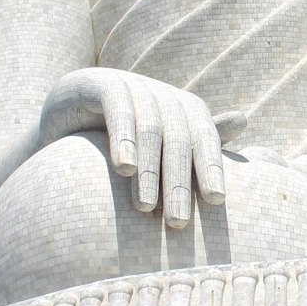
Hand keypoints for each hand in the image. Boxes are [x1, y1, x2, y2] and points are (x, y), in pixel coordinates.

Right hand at [39, 68, 245, 226]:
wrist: (63, 117)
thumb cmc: (120, 139)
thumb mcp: (160, 143)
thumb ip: (197, 139)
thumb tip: (243, 120)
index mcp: (183, 108)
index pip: (204, 137)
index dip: (211, 166)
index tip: (216, 202)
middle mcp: (161, 93)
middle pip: (179, 137)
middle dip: (180, 181)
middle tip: (179, 222)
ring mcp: (130, 84)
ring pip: (150, 128)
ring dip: (150, 171)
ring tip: (147, 209)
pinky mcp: (97, 83)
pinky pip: (117, 109)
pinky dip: (123, 138)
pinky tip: (124, 167)